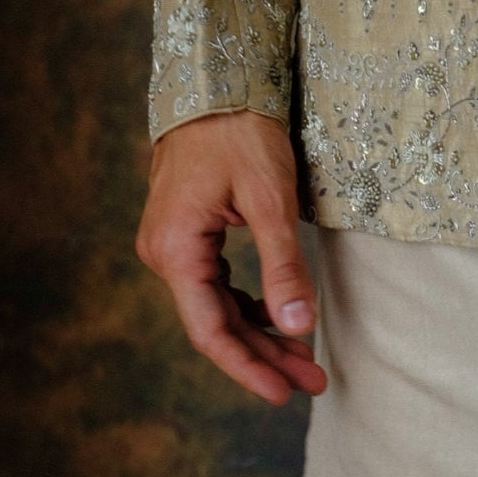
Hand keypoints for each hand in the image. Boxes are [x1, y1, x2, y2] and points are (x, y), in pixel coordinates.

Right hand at [137, 110, 328, 403]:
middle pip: (216, 323)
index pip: (211, 330)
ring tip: (306, 360)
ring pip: (218, 305)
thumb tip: (298, 328)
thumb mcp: (269, 200)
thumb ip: (283, 267)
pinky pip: (216, 283)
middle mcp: (164, 252)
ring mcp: (173, 243)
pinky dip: (249, 304)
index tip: (284, 394)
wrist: (216, 81)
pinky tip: (280, 319)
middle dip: (265, 355)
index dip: (248, 367)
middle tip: (313, 383)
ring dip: (260, 333)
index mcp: (176, 250)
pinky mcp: (187, 233)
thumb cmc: (240, 132)